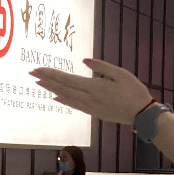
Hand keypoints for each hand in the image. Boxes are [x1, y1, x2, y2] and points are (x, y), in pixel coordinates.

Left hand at [31, 59, 153, 125]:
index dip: (52, 73)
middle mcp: (88, 97)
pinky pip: (74, 106)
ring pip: (66, 97)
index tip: (38, 68)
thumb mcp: (121, 74)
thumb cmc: (134, 91)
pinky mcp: (94, 112)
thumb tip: (85, 61)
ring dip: (51, 90)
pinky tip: (56, 98)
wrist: (142, 114)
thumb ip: (102, 67)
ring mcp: (90, 106)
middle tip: (31, 73)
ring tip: (39, 84)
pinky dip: (63, 101)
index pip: (67, 79)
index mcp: (95, 86)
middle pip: (63, 88)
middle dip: (47, 80)